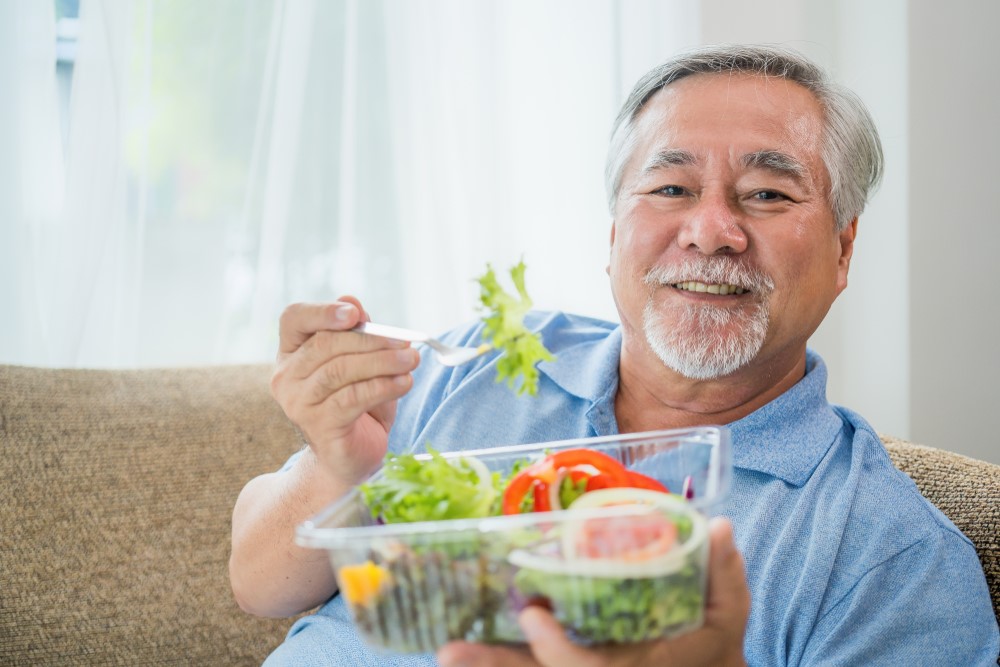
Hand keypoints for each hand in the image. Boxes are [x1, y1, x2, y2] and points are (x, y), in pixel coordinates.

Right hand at [270, 298, 419, 485]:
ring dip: (382, 362)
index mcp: (292, 351)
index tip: (356, 315)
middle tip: (406, 342)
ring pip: (340, 370)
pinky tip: (404, 383)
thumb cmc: (357, 405)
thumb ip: (357, 334)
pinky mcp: (318, 425)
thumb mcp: (361, 363)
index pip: (294, 318)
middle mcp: (286, 375)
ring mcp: (298, 402)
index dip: (323, 311)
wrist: (350, 457)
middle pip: (326, 343)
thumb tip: (352, 301)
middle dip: (371, 340)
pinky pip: (352, 398)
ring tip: (411, 361)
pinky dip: (383, 387)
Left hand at [436, 517, 748, 666]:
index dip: (557, 651)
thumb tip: (717, 525)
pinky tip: (463, 644)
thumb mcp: (726, 615)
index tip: (533, 614)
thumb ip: (723, 574)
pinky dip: (498, 659)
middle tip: (451, 652)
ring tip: (447, 650)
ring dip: (488, 666)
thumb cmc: (712, 648)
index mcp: (634, 666)